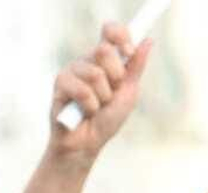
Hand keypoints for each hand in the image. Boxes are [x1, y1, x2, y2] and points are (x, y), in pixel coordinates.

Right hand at [49, 23, 152, 163]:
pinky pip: (82, 90)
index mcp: (105, 59)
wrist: (86, 145)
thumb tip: (148, 41)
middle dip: (115, 77)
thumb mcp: (128, 93)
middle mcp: (87, 60)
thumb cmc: (106, 120)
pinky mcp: (59, 84)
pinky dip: (89, 106)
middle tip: (110, 94)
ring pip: (95, 73)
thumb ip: (136, 67)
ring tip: (95, 108)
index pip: (110, 31)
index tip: (129, 51)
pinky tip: (83, 113)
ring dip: (102, 98)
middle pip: (104, 49)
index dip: (120, 36)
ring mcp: (72, 71)